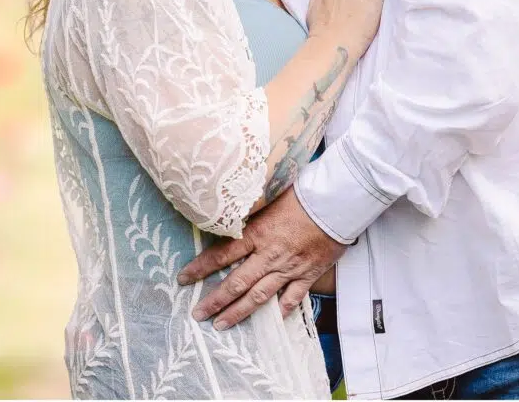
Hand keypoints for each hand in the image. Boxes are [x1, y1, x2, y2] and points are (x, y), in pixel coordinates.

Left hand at [178, 187, 344, 327]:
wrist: (335, 203)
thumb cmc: (302, 194)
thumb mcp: (270, 199)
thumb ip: (251, 214)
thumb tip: (231, 215)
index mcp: (257, 233)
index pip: (222, 254)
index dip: (201, 268)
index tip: (183, 278)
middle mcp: (269, 254)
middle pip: (236, 282)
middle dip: (215, 300)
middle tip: (197, 314)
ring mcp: (288, 268)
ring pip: (259, 296)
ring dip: (238, 312)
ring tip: (222, 325)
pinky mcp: (307, 274)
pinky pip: (292, 298)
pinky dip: (280, 310)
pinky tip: (270, 321)